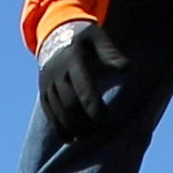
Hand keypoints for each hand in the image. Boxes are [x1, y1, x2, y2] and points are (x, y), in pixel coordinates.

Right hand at [34, 16, 125, 140]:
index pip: (83, 88)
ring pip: (58, 111)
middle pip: (69, 104)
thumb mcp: (97, 37)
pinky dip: (58, 128)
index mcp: (72, 60)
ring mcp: (48, 84)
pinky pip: (49, 113)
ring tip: (88, 138)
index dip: (93, 108)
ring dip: (72, 127)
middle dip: (84, 121)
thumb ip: (110, 53)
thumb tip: (128, 69)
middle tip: (99, 133)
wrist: (54, 33)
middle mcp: (57, 74)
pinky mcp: (43, 92)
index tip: (105, 122)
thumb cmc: (83, 37)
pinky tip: (70, 139)